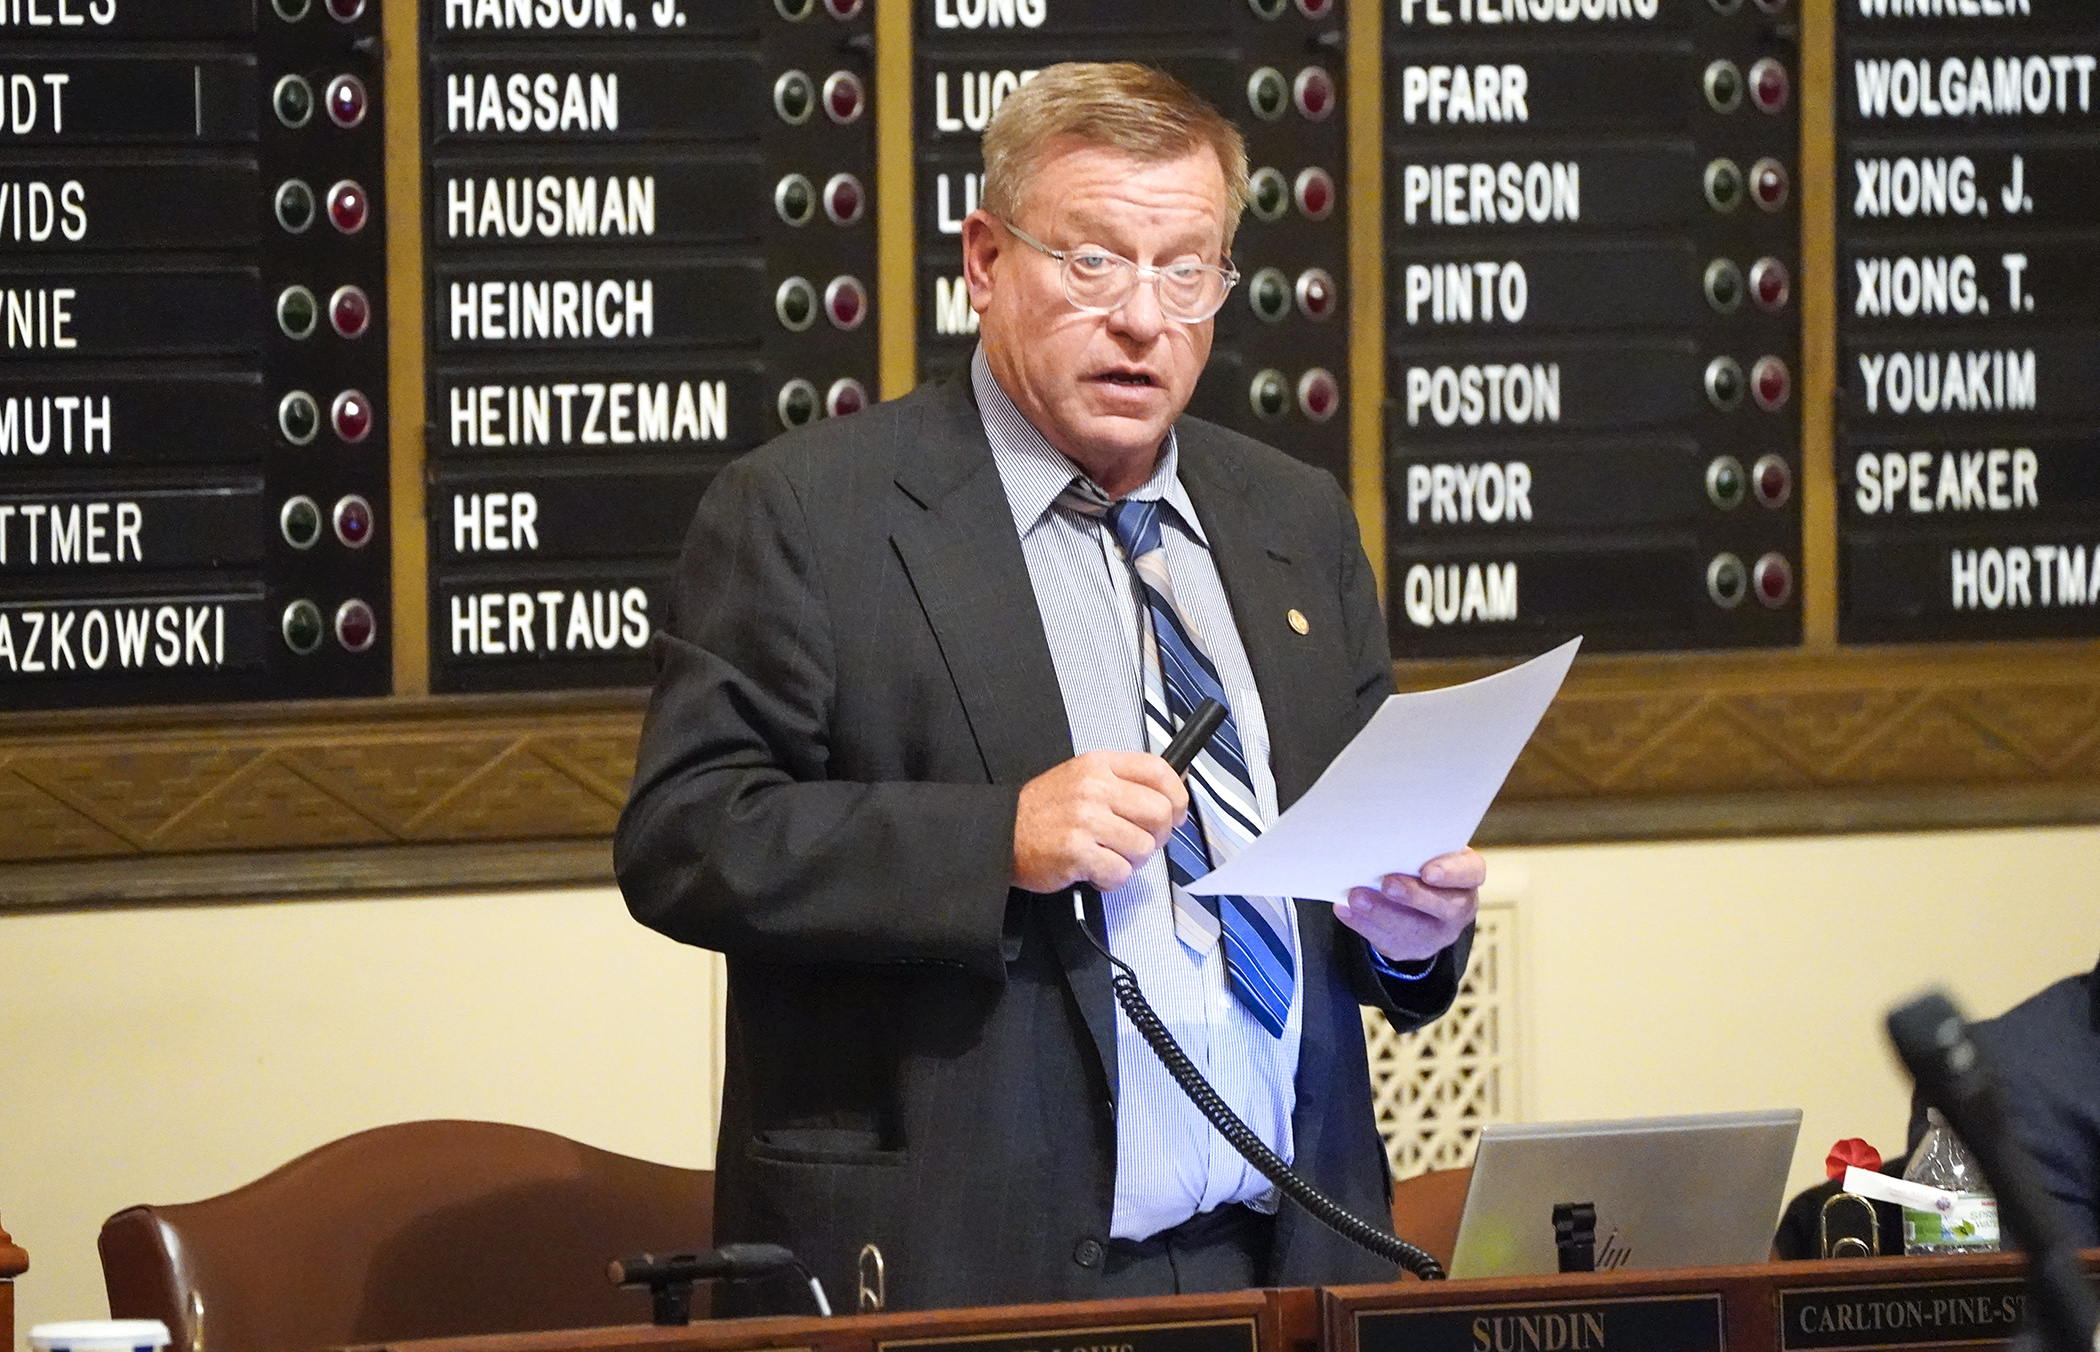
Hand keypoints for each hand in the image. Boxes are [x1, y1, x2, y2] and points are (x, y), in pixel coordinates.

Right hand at [1014, 752, 1188, 893]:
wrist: (1000, 833)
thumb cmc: (1042, 810)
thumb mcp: (1083, 777)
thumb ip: (1124, 781)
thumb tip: (1173, 789)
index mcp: (1099, 766)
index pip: (1159, 771)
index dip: (1177, 796)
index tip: (1176, 812)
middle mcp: (1095, 789)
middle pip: (1160, 813)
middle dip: (1157, 835)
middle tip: (1139, 841)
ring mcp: (1086, 821)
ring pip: (1144, 847)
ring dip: (1131, 860)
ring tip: (1107, 855)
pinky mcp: (1077, 853)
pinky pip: (1120, 873)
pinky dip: (1111, 879)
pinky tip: (1094, 870)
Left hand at [1334, 847, 1483, 963]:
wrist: (1417, 899)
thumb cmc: (1419, 861)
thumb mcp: (1425, 850)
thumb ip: (1413, 845)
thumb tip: (1379, 833)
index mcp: (1467, 875)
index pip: (1471, 872)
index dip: (1451, 873)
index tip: (1427, 871)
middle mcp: (1459, 907)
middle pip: (1444, 906)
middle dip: (1413, 896)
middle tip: (1387, 883)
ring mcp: (1437, 933)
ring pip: (1414, 929)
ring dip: (1382, 912)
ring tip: (1356, 897)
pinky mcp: (1412, 948)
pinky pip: (1388, 940)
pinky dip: (1363, 924)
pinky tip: (1345, 910)